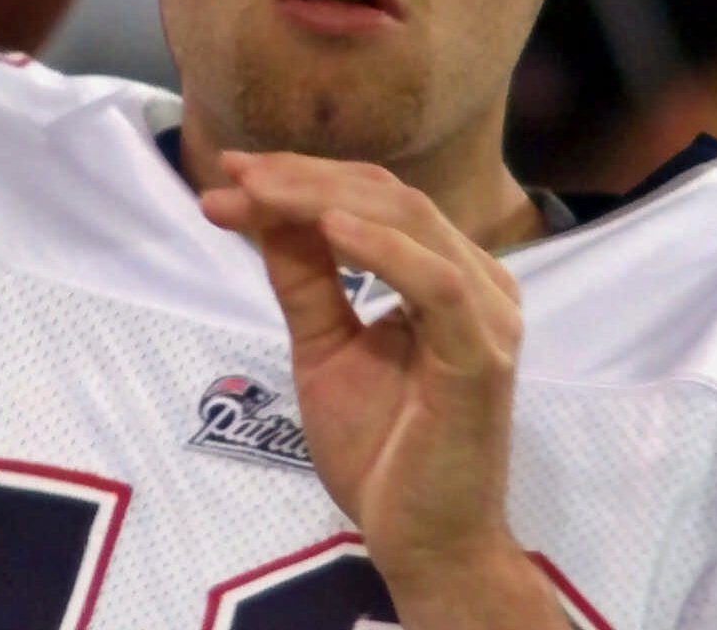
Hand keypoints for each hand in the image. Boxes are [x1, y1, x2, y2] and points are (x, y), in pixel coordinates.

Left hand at [201, 153, 565, 627]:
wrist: (422, 542)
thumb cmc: (381, 451)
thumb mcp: (324, 346)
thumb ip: (305, 278)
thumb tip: (261, 208)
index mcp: (447, 275)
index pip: (376, 198)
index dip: (304, 176)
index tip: (230, 173)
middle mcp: (478, 282)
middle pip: (389, 196)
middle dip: (302, 179)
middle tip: (233, 174)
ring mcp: (486, 316)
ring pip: (409, 221)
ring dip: (324, 199)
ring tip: (259, 190)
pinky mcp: (481, 356)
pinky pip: (434, 284)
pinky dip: (381, 249)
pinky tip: (328, 229)